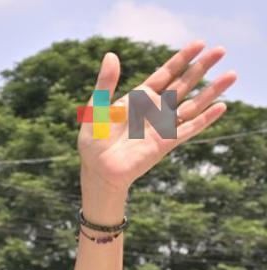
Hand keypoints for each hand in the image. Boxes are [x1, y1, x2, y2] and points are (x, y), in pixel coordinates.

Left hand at [77, 42, 235, 195]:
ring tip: (232, 74)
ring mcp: (162, 126)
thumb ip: (106, 83)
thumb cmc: (94, 140)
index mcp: (139, 99)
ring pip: (192, 104)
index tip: (199, 44)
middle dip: (201, 68)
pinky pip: (190, 128)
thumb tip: (111, 54)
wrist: (98, 169)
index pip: (165, 74)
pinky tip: (222, 106)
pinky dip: (206, 118)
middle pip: (183, 84)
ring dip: (211, 90)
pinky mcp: (166, 142)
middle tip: (221, 51)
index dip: (182, 59)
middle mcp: (155, 110)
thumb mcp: (97, 107)